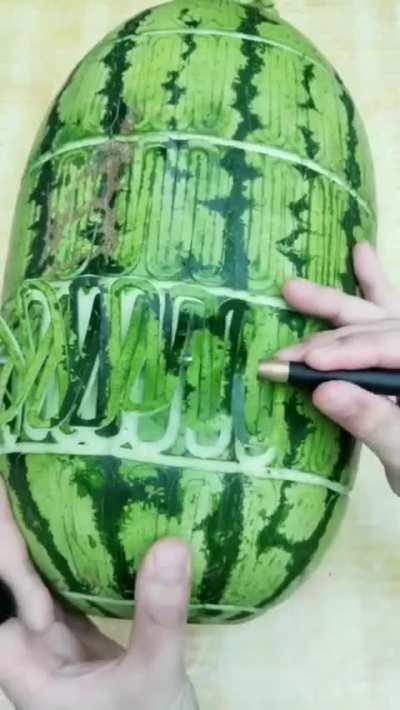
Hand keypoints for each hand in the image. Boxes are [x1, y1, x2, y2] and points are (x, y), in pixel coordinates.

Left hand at [0, 479, 197, 709]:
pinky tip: (85, 530)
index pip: (4, 600)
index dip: (3, 550)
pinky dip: (74, 562)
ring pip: (42, 588)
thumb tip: (170, 544)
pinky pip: (71, 593)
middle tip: (19, 480)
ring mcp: (61, 647)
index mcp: (30, 669)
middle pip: (16, 587)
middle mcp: (36, 654)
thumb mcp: (154, 677)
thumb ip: (158, 617)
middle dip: (15, 535)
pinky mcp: (86, 643)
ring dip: (41, 544)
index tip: (7, 498)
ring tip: (43, 492)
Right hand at [277, 241, 399, 495]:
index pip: (392, 349)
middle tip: (284, 357)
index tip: (307, 363)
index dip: (349, 354)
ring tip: (292, 289)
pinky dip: (374, 285)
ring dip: (334, 305)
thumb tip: (324, 391)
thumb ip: (374, 422)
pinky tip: (360, 252)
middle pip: (378, 331)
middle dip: (328, 344)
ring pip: (378, 316)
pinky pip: (390, 311)